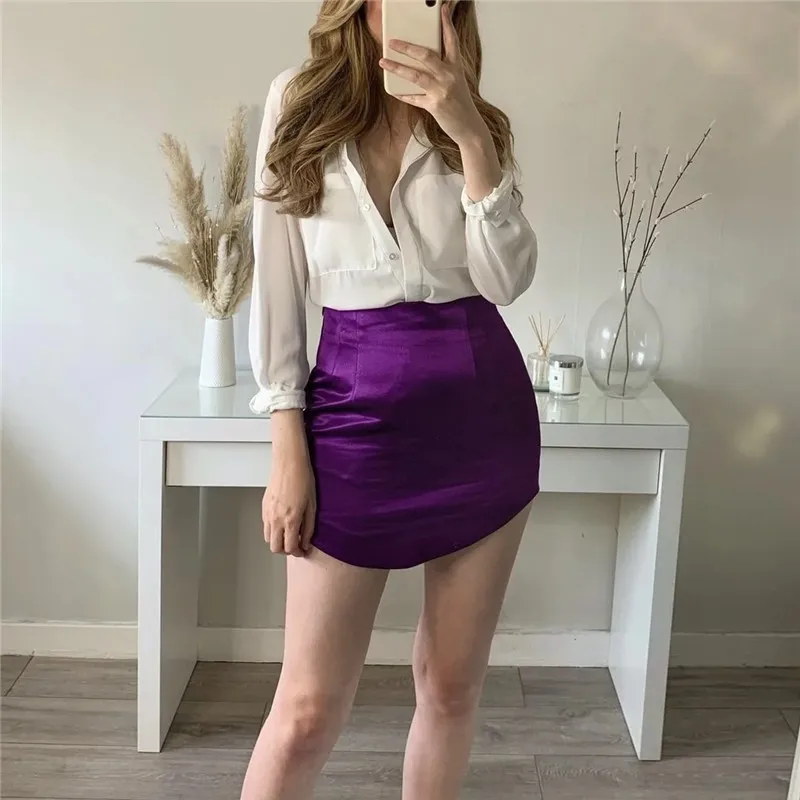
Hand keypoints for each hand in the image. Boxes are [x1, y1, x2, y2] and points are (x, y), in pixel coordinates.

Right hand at [262, 433, 315, 556]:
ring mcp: (267, 513)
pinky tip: (283, 523)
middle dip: (286, 550)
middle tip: (296, 545)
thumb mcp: (312, 505)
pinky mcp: (263, 507)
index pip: (290, 547)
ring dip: (278, 541)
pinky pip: (265, 526)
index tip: (304, 550)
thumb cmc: (303, 479)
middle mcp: (276, 519)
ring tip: (290, 534)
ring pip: (268, 539)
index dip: (298, 552)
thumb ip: (309, 526)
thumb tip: (306, 541)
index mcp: (291, 519)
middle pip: (275, 548)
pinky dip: (273, 530)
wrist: (289, 462)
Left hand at [380, 1, 486, 145]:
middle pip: (426, 55)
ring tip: (383, 62)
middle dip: (407, 47)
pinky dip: (402, 94)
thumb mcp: (457, 82)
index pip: (452, 41)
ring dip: (397, 68)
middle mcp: (450, 76)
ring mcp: (442, 91)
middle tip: (393, 41)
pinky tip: (392, 89)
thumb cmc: (461, 104)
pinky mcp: (434, 106)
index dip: (446, 24)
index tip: (441, 9)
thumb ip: (443, 69)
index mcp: (457, 67)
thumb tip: (421, 59)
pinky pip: (414, 98)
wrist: (469, 128)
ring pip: (415, 75)